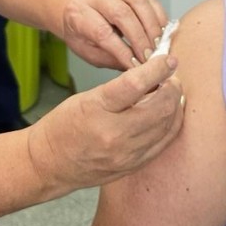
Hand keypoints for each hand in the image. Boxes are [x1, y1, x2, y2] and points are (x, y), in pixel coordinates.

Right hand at [28, 53, 184, 188]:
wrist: (50, 164)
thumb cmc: (63, 126)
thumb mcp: (86, 98)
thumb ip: (120, 89)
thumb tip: (152, 76)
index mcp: (97, 110)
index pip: (136, 84)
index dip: (159, 68)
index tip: (168, 60)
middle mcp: (114, 134)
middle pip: (160, 106)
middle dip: (172, 87)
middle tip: (170, 77)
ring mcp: (126, 153)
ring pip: (167, 124)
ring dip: (174, 104)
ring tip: (169, 93)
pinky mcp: (134, 165)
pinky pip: (164, 142)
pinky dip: (171, 123)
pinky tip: (169, 113)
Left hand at [63, 0, 167, 69]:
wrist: (77, 9)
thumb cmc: (82, 34)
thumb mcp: (88, 52)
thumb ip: (111, 58)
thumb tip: (136, 69)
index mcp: (79, 13)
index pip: (102, 32)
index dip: (121, 51)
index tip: (135, 67)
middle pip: (122, 14)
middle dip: (139, 38)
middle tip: (149, 58)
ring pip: (139, 2)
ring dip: (152, 27)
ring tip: (157, 46)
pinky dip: (159, 16)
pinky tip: (162, 33)